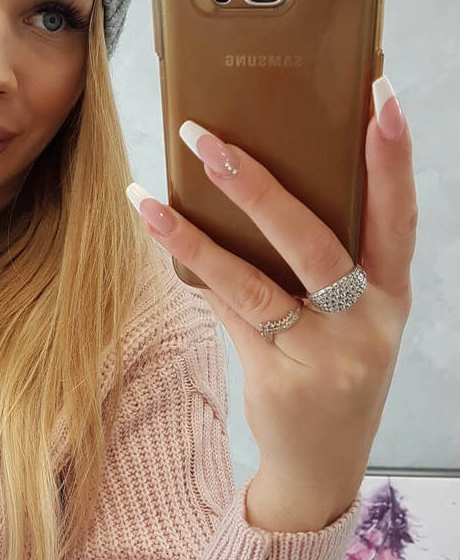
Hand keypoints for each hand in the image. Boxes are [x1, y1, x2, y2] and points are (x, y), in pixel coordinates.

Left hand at [128, 75, 416, 517]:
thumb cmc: (335, 372)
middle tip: (211, 138)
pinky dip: (194, 268)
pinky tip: (160, 230)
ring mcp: (323, 354)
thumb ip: (324, 262)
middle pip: (316, 241)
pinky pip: (227, 311)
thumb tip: (258, 182)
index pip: (399, 215)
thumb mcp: (352, 318)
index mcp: (394, 296)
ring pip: (257, 278)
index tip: (378, 93)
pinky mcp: (277, 377)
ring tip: (160, 187)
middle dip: (261, 185)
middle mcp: (366, 323)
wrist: (323, 466)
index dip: (392, 156)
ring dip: (204, 229)